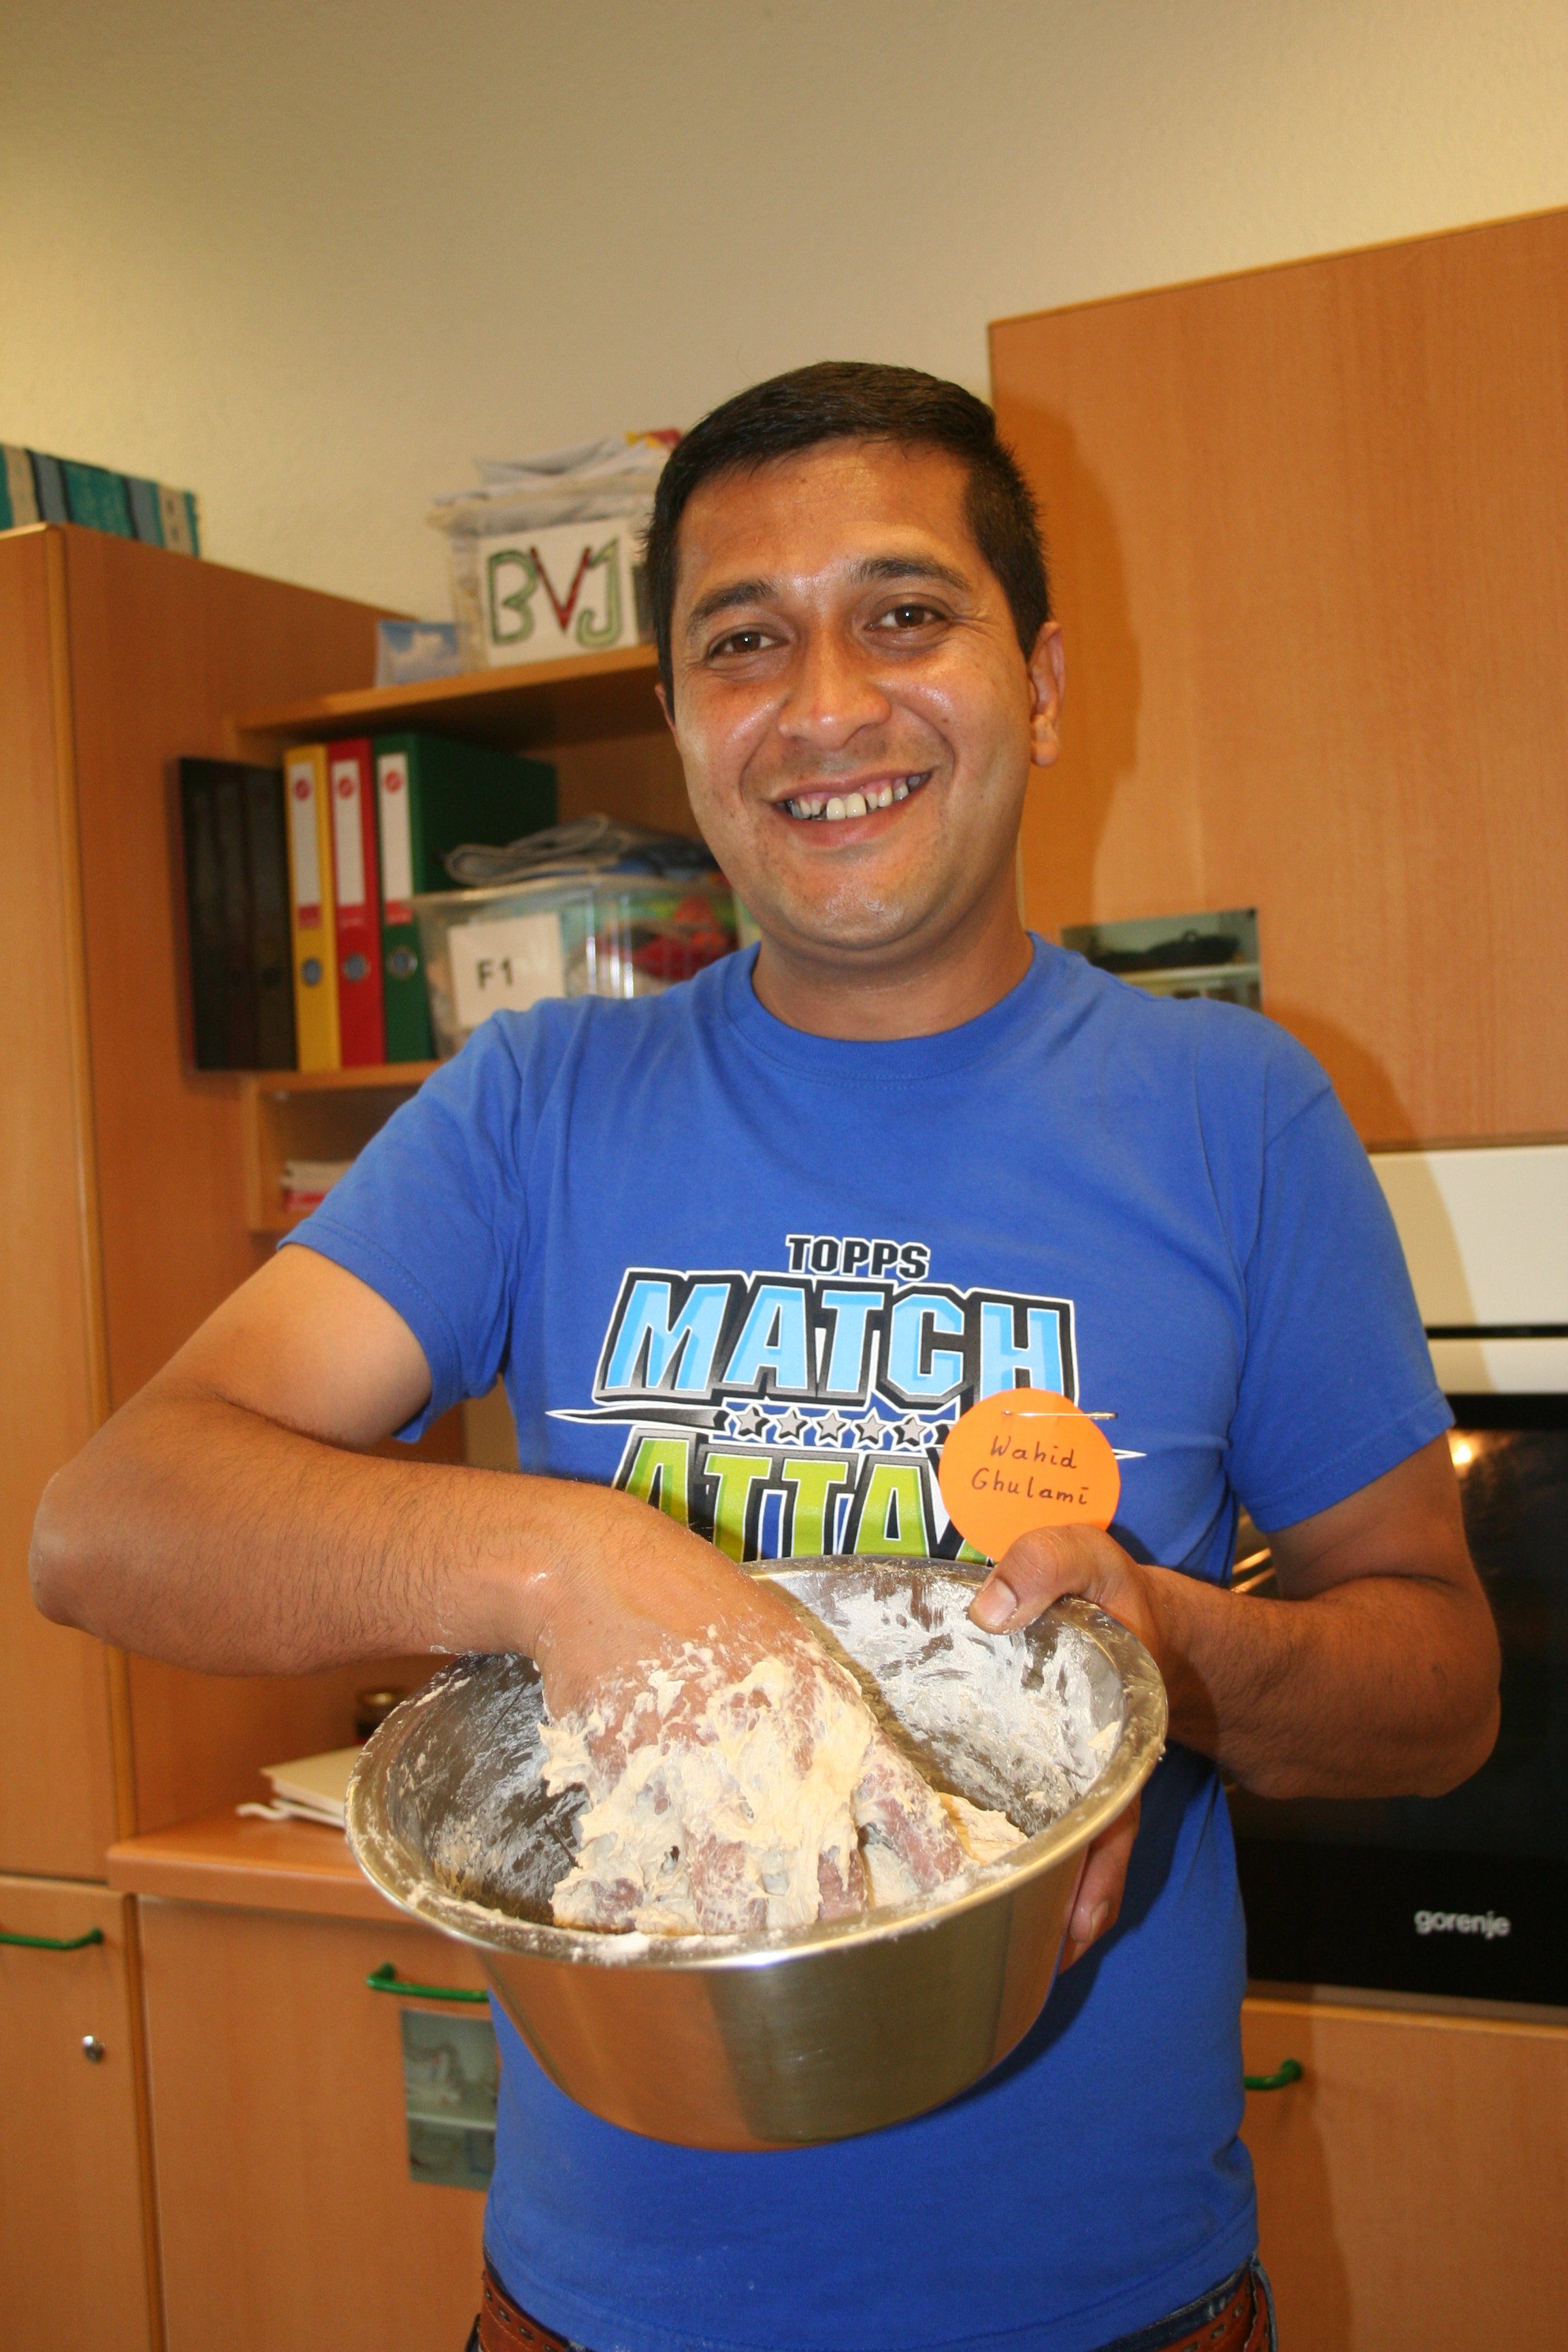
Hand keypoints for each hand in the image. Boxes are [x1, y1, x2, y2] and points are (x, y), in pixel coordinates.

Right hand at [530, 1490, 962, 1930]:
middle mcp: (779, 1758)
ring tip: (748, 1961)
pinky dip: (639, 1906)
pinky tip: (641, 1926)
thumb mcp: (789, 1649)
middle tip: (843, 1956)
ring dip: (744, 1932)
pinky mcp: (645, 1791)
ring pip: (736, 1894)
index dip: (930, 1859)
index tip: (952, 1898)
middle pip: (826, 1871)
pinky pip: (649, 1872)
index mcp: (829, 1718)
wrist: (613, 1578)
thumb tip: (853, 1776)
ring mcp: (710, 1782)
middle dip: (836, 1922)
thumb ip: (822, 1717)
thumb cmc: (706, 1606)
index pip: (902, 1804)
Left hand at [967, 1523, 1163, 1967]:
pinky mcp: (1042, 1775)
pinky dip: (1026, 1868)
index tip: (1079, 1920)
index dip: (1097, 1865)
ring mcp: (1076, 1778)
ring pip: (1067, 1851)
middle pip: (1094, 1851)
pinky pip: (1041, 1829)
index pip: (1112, 1807)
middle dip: (1071, 1908)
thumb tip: (990, 1610)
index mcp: (1117, 1730)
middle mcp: (1103, 1768)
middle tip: (1041, 1965)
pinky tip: (985, 1903)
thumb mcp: (1086, 1556)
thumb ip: (1047, 1564)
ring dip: (1046, 1903)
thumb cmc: (1106, 1587)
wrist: (1125, 1601)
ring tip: (1014, 1962)